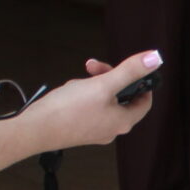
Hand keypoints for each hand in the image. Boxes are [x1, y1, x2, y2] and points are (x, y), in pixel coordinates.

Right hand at [23, 52, 160, 148]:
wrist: (34, 130)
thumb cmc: (68, 109)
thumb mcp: (102, 84)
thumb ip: (129, 71)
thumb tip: (155, 59)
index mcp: (124, 121)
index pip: (144, 102)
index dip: (140, 83)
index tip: (128, 69)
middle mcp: (112, 129)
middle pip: (121, 98)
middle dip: (109, 78)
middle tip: (93, 67)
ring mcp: (94, 131)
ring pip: (102, 101)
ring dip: (93, 85)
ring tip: (77, 82)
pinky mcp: (78, 130)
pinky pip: (87, 108)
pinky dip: (81, 96)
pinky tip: (68, 92)